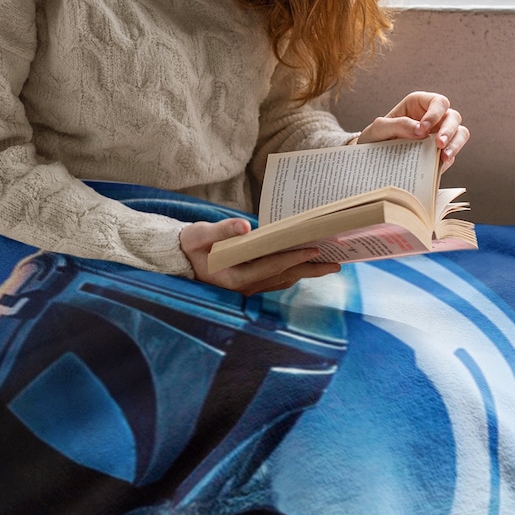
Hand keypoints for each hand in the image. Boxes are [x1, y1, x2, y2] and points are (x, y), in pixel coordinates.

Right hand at [180, 219, 339, 295]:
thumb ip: (221, 231)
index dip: (293, 257)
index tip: (314, 249)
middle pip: (284, 277)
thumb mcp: (200, 235)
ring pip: (282, 279)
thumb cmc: (189, 245)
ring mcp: (248, 287)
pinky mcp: (249, 283)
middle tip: (336, 264)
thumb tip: (244, 227)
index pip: (270, 266)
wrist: (178, 259)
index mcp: (234, 277)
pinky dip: (293, 271)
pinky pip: (276, 279)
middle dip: (310, 270)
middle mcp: (245, 286)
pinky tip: (305, 266)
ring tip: (328, 264)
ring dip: (305, 272)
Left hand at [356, 91, 468, 169]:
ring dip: (455, 144)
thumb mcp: (379, 129)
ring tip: (444, 156)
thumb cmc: (375, 137)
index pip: (438, 102)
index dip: (435, 113)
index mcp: (420, 104)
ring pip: (460, 134)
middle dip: (449, 130)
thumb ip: (397, 125)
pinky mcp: (440, 153)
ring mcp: (439, 135)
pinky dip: (446, 161)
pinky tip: (437, 167)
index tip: (423, 128)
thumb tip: (420, 130)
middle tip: (439, 144)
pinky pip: (451, 156)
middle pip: (453, 117)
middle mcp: (434, 118)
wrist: (371, 158)